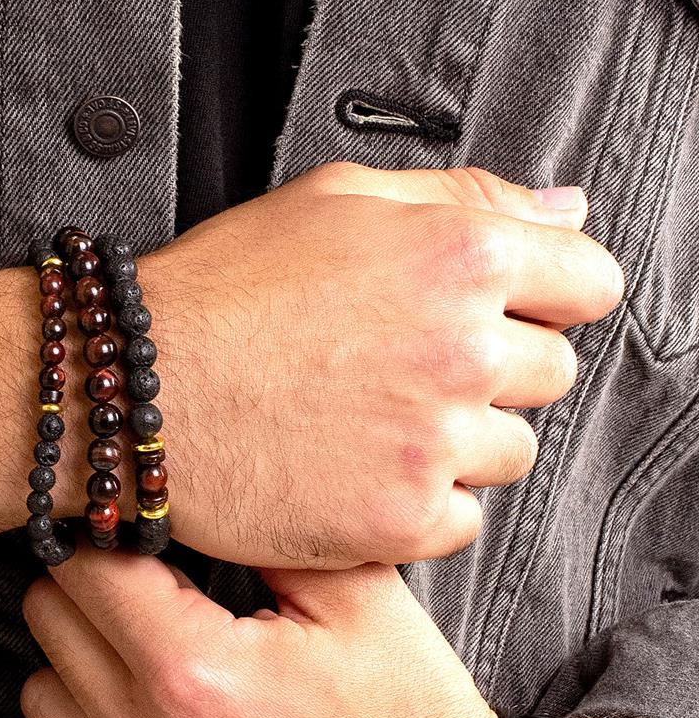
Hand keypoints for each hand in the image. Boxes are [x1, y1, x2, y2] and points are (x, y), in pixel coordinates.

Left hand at [7, 546, 517, 717]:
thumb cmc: (409, 713)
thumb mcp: (355, 592)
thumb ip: (259, 528)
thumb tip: (180, 483)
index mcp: (197, 668)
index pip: (83, 564)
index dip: (112, 532)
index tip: (140, 531)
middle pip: (48, 621)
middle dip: (91, 588)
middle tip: (144, 586)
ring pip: (37, 698)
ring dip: (76, 667)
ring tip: (138, 657)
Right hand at [139, 164, 624, 567]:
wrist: (129, 388)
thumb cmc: (219, 290)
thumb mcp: (333, 199)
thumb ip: (464, 197)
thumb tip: (567, 212)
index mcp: (458, 255)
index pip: (589, 282)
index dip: (544, 295)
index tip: (501, 311)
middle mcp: (462, 350)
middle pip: (550, 372)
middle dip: (491, 369)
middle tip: (399, 366)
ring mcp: (432, 443)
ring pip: (509, 452)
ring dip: (455, 441)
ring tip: (366, 421)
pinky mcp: (400, 520)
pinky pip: (461, 520)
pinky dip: (418, 505)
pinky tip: (354, 471)